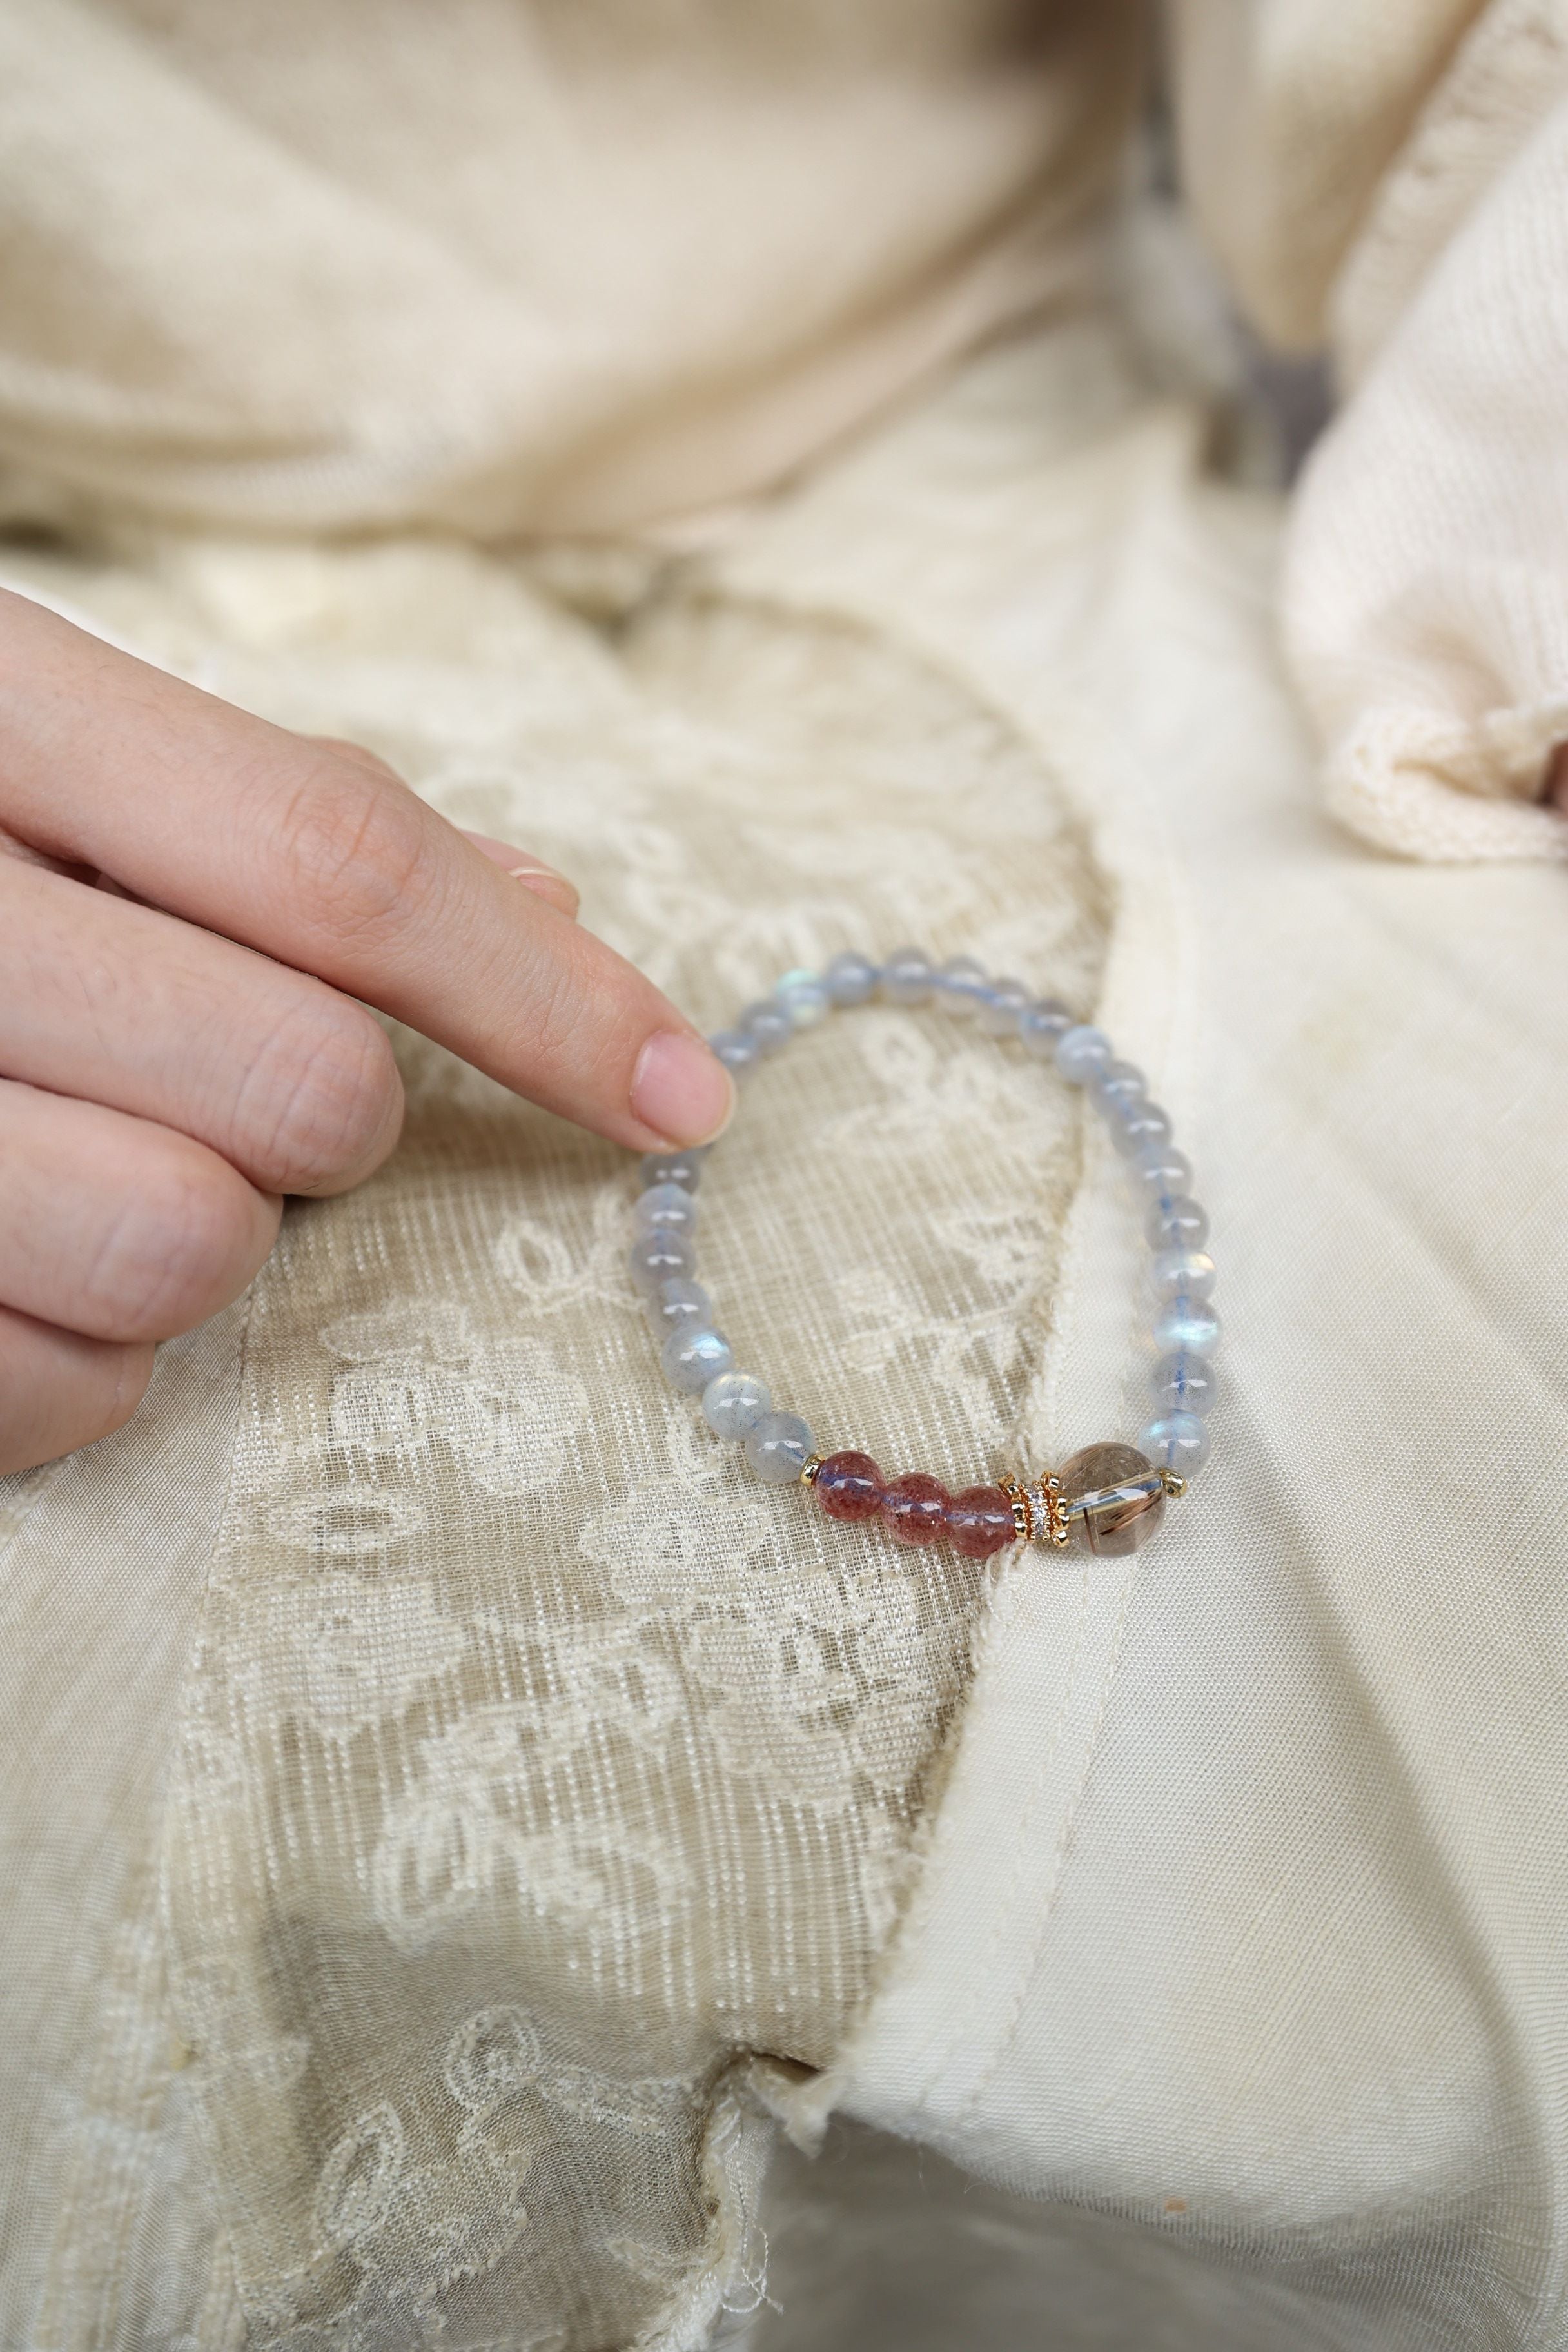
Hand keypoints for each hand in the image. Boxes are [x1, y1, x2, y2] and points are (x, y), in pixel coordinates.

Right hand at [0, 588, 731, 1473]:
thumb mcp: (36, 746)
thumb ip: (282, 828)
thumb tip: (564, 924)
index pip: (335, 858)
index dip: (541, 994)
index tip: (682, 1094)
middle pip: (295, 1082)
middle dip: (326, 1112)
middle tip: (218, 1068)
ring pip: (187, 1252)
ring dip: (202, 1233)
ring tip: (89, 1151)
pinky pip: (61, 1393)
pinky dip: (89, 1360)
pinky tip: (16, 1261)